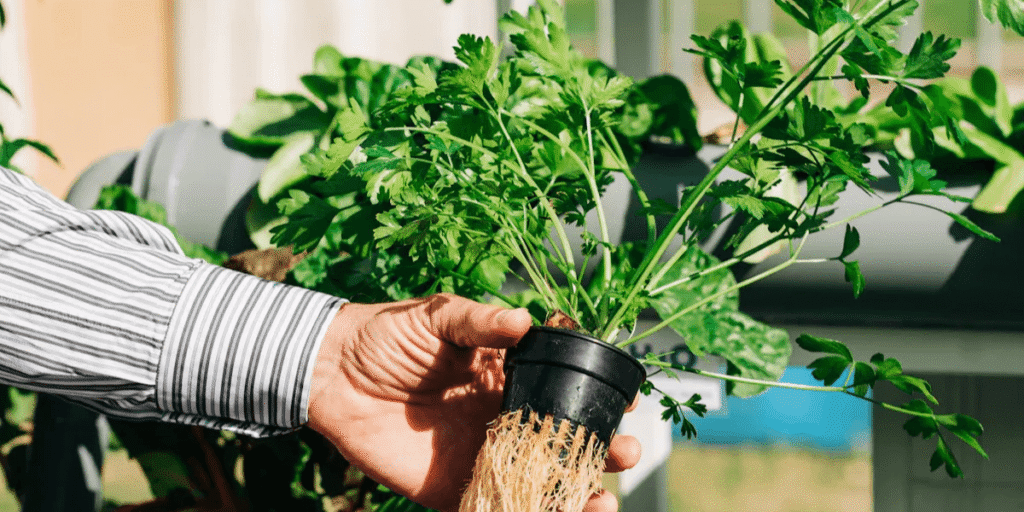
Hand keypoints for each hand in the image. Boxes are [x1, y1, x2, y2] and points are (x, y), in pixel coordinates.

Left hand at [306, 293, 640, 511]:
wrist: (331, 374)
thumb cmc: (386, 334)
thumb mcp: (436, 315)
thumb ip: (479, 322)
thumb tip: (525, 320)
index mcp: (507, 374)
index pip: (564, 388)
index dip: (598, 397)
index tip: (628, 402)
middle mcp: (503, 416)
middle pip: (562, 440)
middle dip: (599, 450)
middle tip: (623, 453)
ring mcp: (481, 455)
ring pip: (539, 481)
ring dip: (573, 495)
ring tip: (599, 502)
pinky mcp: (453, 488)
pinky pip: (495, 509)